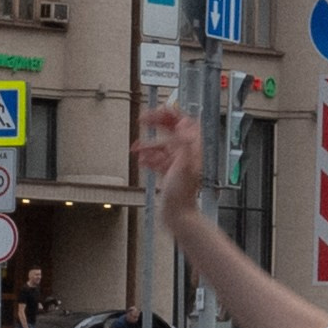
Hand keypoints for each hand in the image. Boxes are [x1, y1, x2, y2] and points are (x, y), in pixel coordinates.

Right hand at [134, 100, 203, 225]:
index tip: (156, 111)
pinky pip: (157, 160)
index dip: (170, 114)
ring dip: (148, 144)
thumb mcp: (184, 164)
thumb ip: (184, 143)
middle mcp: (185, 154)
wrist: (178, 216)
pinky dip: (148, 159)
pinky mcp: (168, 174)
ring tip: (135, 147)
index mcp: (191, 148)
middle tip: (143, 119)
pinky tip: (141, 161)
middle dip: (156, 123)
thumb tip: (184, 123)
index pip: (183, 122)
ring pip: (161, 146)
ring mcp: (176, 164)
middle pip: (171, 130)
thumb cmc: (182, 194)